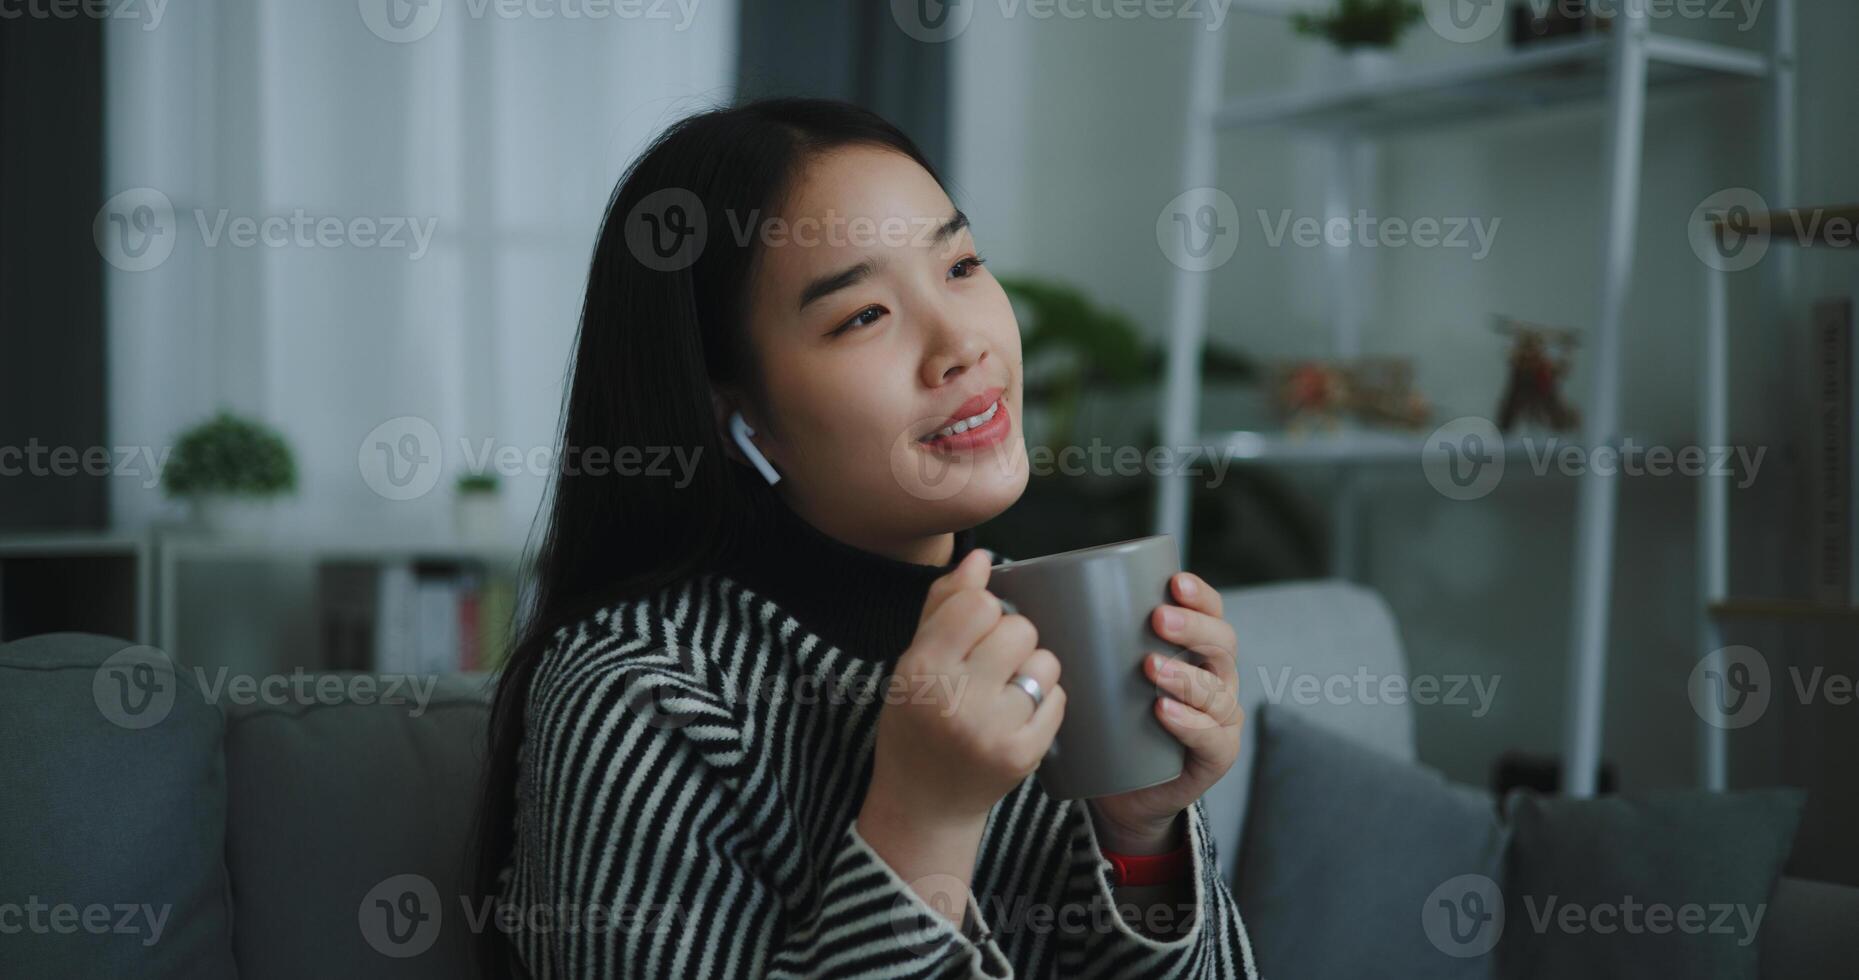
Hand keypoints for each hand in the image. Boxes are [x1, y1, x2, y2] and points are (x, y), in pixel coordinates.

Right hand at [864, 546, 1067, 828]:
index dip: (982, 611)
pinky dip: (1044, 701)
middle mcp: (955, 699)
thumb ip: (943, 605)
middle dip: (1009, 639)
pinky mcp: (1023, 755)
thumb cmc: (916, 721)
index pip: (978, 604)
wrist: (922, 802)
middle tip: (988, 666)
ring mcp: (993, 731)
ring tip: (1004, 691)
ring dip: (1031, 670)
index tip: (972, 631)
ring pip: (1045, 662)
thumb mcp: (911, 661)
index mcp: (921, 669)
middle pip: (1019, 627)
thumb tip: (979, 558)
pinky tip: (1017, 715)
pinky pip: (1058, 699)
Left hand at [1088, 571, 1242, 854]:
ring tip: (1151, 667)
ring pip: (1218, 691)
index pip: (1212, 613)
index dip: (1200, 595)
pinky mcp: (1215, 757)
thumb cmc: (1111, 720)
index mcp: (1196, 650)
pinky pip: (1213, 738)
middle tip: (1157, 620)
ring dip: (1186, 675)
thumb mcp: (1101, 675)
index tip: (1174, 582)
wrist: (1123, 790)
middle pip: (1223, 644)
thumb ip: (1085, 642)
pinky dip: (1189, 723)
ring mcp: (1220, 720)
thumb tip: (1032, 599)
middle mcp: (1216, 680)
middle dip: (1193, 628)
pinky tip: (1163, 711)